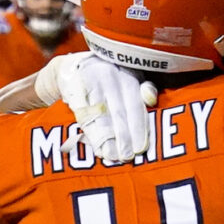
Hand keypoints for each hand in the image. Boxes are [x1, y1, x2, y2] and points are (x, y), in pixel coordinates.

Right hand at [33, 51, 156, 164]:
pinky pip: (82, 114)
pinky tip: (96, 147)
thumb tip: (151, 100)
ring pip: (100, 115)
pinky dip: (90, 132)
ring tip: (111, 156)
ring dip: (106, 138)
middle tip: (126, 157)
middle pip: (118, 112)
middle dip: (123, 137)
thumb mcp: (131, 77)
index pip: (134, 105)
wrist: (74, 66)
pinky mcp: (73, 89)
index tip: (140, 148)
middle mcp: (109, 77)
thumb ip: (145, 89)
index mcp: (127, 75)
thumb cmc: (110, 78)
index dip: (138, 128)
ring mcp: (90, 82)